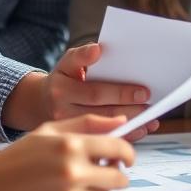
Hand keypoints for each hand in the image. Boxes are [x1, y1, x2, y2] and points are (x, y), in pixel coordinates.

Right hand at [0, 114, 133, 190]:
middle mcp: (73, 172)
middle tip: (106, 172)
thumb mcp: (51, 129)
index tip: (128, 158)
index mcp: (71, 145)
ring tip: (77, 183)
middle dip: (117, 175)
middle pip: (118, 178)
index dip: (129, 154)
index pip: (119, 149)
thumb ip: (88, 123)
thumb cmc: (20, 156)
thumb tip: (121, 122)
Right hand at [2, 43, 158, 139]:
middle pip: (103, 112)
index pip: (95, 91)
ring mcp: (69, 130)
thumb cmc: (62, 79)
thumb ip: (81, 56)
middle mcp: (62, 112)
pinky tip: (141, 129)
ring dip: (131, 124)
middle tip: (150, 102)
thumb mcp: (66, 63)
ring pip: (105, 128)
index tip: (142, 91)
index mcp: (61, 89)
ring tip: (150, 118)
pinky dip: (125, 135)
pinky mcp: (76, 141)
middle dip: (130, 107)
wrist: (40, 105)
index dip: (120, 92)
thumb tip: (98, 49)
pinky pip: (104, 140)